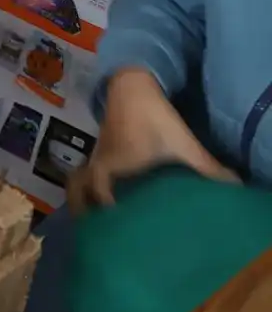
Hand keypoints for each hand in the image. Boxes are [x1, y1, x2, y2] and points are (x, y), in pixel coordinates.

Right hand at [70, 68, 236, 212]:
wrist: (132, 84)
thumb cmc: (153, 117)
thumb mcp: (183, 144)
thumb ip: (206, 166)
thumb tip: (233, 186)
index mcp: (112, 165)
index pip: (98, 193)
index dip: (103, 211)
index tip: (115, 228)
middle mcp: (100, 160)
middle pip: (78, 187)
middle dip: (81, 206)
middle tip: (95, 226)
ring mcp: (99, 151)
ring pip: (84, 177)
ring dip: (87, 192)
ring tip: (100, 212)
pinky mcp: (104, 144)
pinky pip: (92, 169)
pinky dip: (96, 181)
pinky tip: (115, 187)